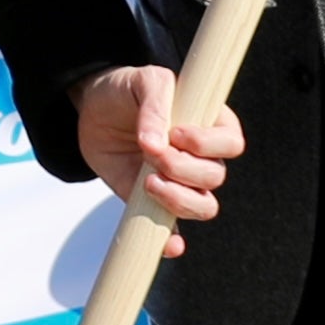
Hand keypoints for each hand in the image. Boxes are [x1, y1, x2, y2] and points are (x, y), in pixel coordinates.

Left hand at [68, 63, 238, 236]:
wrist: (93, 109)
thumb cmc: (129, 91)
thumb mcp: (144, 81)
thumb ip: (155, 104)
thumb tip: (154, 142)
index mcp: (210, 126)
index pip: (231, 143)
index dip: (206, 144)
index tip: (175, 133)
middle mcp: (201, 158)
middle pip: (216, 176)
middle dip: (183, 168)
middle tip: (152, 153)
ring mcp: (180, 182)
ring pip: (203, 205)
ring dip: (178, 199)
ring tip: (147, 181)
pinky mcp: (154, 201)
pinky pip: (173, 229)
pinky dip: (172, 240)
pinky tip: (168, 243)